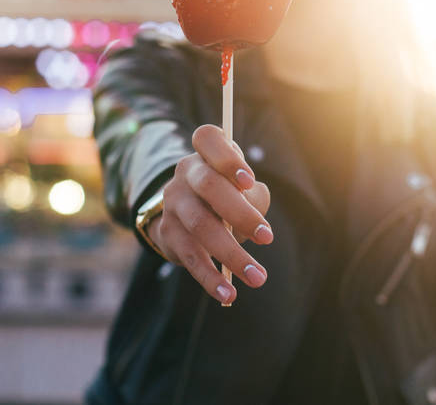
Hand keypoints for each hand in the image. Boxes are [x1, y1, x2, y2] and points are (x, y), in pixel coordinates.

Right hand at [146, 124, 272, 303]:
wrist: (179, 213)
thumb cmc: (223, 193)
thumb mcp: (239, 186)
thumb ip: (252, 194)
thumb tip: (256, 223)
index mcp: (205, 152)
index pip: (208, 140)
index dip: (228, 158)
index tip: (249, 181)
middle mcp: (186, 173)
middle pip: (209, 186)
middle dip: (240, 213)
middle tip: (268, 238)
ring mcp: (173, 202)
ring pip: (201, 226)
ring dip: (232, 254)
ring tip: (258, 277)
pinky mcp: (168, 233)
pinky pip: (191, 257)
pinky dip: (211, 278)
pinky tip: (229, 294)